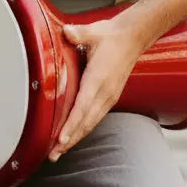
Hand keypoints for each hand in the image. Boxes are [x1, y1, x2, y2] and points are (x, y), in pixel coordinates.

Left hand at [47, 16, 142, 160]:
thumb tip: (67, 32)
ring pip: (90, 123)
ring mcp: (108, 97)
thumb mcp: (94, 32)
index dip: (72, 124)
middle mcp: (105, 92)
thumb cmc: (111, 36)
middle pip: (86, 122)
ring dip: (75, 138)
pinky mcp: (109, 98)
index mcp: (99, 79)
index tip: (61, 138)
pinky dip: (82, 130)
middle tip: (53, 154)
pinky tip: (72, 137)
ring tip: (58, 152)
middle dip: (69, 140)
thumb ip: (78, 33)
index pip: (83, 106)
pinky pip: (94, 118)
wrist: (133, 38)